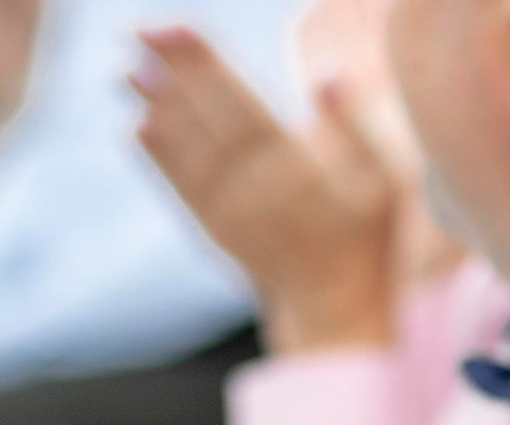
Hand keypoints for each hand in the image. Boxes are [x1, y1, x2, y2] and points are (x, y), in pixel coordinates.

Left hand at [134, 27, 397, 353]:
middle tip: (136, 30)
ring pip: (189, 152)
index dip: (208, 65)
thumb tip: (327, 73)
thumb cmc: (365, 237)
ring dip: (156, 110)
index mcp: (299, 172)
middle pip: (209, 121)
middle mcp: (259, 192)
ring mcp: (233, 216)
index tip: (176, 26)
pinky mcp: (217, 235)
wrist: (338, 310)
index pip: (245, 104)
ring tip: (126, 71)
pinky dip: (159, 160)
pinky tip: (137, 128)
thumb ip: (354, 127)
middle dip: (172, 75)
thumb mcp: (384, 182)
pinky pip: (182, 190)